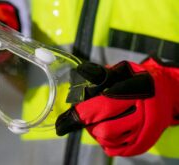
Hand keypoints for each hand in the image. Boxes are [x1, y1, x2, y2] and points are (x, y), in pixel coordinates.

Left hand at [55, 58, 178, 155]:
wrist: (164, 93)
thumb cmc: (135, 80)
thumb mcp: (120, 71)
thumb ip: (100, 73)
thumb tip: (81, 71)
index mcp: (136, 91)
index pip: (103, 107)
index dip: (80, 116)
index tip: (61, 124)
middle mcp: (143, 113)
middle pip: (103, 129)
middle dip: (88, 124)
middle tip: (85, 116)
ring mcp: (144, 131)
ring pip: (108, 140)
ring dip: (96, 131)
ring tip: (100, 119)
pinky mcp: (142, 143)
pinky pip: (115, 149)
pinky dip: (105, 141)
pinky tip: (106, 128)